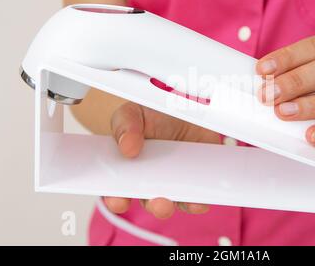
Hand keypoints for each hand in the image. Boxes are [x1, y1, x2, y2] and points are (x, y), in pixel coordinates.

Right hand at [104, 102, 219, 217]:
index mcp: (129, 170)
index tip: (119, 201)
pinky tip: (198, 199)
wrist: (185, 106)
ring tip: (175, 201)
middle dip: (153, 205)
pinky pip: (197, 197)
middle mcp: (151, 181)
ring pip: (173, 203)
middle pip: (149, 202)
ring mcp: (175, 181)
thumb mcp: (133, 113)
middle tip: (158, 202)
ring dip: (175, 206)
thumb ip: (125, 126)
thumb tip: (127, 147)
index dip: (116, 200)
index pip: (118, 192)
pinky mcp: (196, 179)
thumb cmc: (153, 115)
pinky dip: (197, 201)